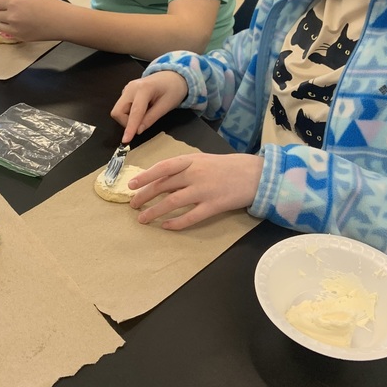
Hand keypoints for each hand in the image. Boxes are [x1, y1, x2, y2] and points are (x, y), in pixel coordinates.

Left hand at [0, 0, 61, 41]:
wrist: (63, 22)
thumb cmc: (51, 6)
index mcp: (14, 3)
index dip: (1, 1)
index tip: (7, 1)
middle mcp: (11, 16)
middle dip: (3, 11)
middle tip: (13, 10)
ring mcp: (15, 29)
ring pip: (0, 25)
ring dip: (5, 22)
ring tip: (16, 19)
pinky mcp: (20, 38)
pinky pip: (9, 33)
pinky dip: (11, 30)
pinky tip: (21, 26)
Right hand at [111, 73, 188, 142]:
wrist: (172, 75)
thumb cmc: (173, 89)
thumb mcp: (167, 106)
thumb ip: (151, 118)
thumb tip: (138, 131)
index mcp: (143, 89)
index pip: (134, 112)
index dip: (130, 127)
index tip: (125, 141)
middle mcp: (131, 88)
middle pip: (118, 111)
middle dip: (126, 123)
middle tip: (141, 125)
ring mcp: (126, 89)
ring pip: (118, 110)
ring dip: (128, 118)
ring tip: (146, 114)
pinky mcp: (126, 92)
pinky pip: (122, 107)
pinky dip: (129, 114)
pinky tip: (142, 110)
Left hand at [127, 153, 262, 229]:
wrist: (255, 174)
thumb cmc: (226, 167)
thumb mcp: (202, 161)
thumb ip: (183, 168)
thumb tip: (160, 179)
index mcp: (191, 160)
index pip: (163, 167)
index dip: (145, 176)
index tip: (131, 185)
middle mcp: (195, 174)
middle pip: (163, 186)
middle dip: (145, 196)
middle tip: (133, 205)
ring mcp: (204, 190)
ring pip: (172, 202)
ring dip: (155, 211)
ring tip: (143, 218)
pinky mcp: (214, 206)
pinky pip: (190, 217)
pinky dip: (176, 222)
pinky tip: (166, 226)